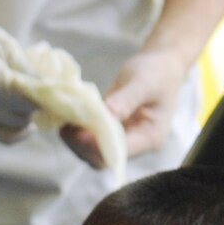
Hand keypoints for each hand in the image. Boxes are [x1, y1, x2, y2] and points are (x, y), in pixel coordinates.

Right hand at [0, 0, 40, 141]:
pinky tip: (25, 121)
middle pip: (20, 115)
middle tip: (48, 96)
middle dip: (37, 107)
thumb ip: (26, 69)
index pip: (24, 98)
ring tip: (34, 105)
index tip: (58, 92)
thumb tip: (51, 90)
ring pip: (11, 130)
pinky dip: (15, 131)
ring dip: (27, 119)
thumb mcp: (6, 43)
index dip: (44, 97)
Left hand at [60, 49, 187, 166]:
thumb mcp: (144, 82)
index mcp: (150, 137)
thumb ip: (126, 99)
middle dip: (82, 146)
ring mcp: (123, 139)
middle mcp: (136, 144)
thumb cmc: (157, 72)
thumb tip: (107, 114)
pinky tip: (66, 120)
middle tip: (65, 128)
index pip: (120, 152)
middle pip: (104, 158)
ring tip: (63, 123)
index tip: (79, 132)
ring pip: (93, 152)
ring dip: (76, 141)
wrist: (160, 66)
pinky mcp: (111, 131)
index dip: (98, 146)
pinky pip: (92, 139)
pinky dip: (77, 132)